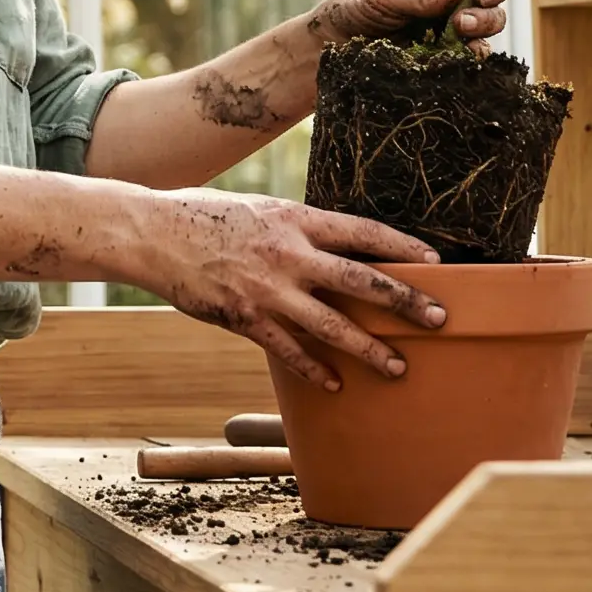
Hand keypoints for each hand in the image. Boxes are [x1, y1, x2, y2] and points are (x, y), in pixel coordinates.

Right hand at [130, 188, 445, 389]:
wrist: (151, 232)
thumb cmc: (200, 213)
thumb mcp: (255, 208)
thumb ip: (291, 226)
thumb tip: (327, 240)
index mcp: (293, 218)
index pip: (362, 232)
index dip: (402, 247)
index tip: (435, 261)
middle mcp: (288, 254)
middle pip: (362, 281)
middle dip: (406, 302)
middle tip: (440, 318)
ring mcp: (268, 289)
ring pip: (333, 325)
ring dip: (371, 349)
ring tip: (399, 367)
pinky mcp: (245, 317)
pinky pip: (290, 350)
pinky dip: (316, 369)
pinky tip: (336, 383)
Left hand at [306, 0, 508, 55]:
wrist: (333, 43)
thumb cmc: (355, 7)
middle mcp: (449, 5)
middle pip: (491, 6)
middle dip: (487, 13)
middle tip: (462, 22)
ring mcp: (448, 33)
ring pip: (485, 32)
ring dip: (482, 34)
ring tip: (460, 37)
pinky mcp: (442, 59)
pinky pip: (469, 58)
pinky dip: (473, 58)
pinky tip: (464, 57)